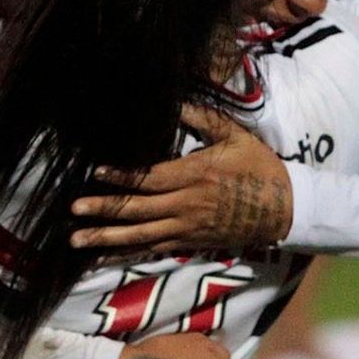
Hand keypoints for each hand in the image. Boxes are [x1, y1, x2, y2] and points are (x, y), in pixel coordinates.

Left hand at [70, 105, 292, 253]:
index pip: (150, 178)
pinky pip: (153, 250)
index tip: (96, 172)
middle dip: (104, 210)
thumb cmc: (260, 167)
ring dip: (107, 238)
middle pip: (138, 210)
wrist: (286, 209)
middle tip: (73, 210)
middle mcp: (187, 205)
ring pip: (140, 236)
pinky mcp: (191, 243)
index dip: (122, 177)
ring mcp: (187, 228)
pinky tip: (104, 256)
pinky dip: (127, 254)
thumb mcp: (235, 136)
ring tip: (77, 240)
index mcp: (196, 175)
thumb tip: (173, 101)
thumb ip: (203, 118)